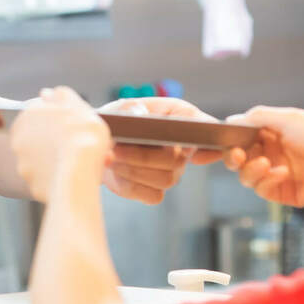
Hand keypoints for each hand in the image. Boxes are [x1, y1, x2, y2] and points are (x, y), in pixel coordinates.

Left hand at [10, 87, 111, 202]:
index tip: (72, 127)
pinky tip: (71, 177)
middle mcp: (19, 138)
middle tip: (77, 146)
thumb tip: (49, 93)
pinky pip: (46, 179)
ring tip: (78, 163)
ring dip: (56, 160)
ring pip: (42, 159)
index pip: (40, 113)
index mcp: (28, 115)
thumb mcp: (78, 107)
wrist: (78, 174)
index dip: (58, 120)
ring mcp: (23, 163)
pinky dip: (56, 178)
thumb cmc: (82, 137)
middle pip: (40, 137)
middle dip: (55, 141)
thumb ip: (63, 97)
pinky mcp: (31, 184)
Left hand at [95, 98, 223, 204]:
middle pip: (177, 160)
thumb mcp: (121, 108)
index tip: (186, 144)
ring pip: (165, 179)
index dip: (201, 136)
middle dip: (143, 156)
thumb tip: (141, 116)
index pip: (204, 125)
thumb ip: (132, 109)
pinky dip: (130, 184)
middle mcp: (183, 147)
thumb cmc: (117, 122)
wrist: (98, 145)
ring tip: (110, 158)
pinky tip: (116, 172)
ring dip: (133, 170)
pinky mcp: (156, 190)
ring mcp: (173, 171)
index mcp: (180, 118)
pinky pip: (152, 195)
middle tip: (115, 149)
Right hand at [223, 106, 303, 206]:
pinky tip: (282, 173)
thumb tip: (230, 119)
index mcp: (272, 133)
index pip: (240, 137)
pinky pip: (262, 189)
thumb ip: (257, 117)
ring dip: (250, 170)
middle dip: (233, 157)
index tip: (216, 142)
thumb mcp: (288, 117)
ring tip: (265, 165)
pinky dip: (267, 180)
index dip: (228, 141)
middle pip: (238, 158)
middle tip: (238, 156)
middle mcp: (272, 153)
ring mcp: (276, 173)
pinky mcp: (284, 192)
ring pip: (246, 176)